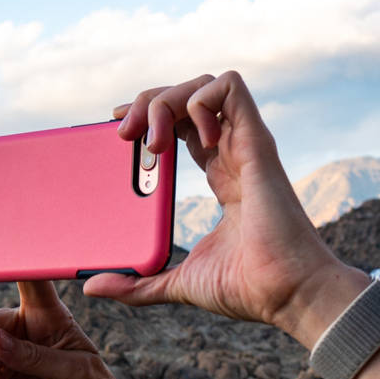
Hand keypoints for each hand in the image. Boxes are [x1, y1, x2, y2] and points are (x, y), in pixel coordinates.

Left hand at [88, 71, 360, 336]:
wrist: (285, 293)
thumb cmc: (247, 288)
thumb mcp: (175, 283)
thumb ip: (136, 284)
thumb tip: (94, 286)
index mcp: (221, 178)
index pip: (183, 128)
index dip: (151, 119)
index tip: (119, 132)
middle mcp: (233, 155)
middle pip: (188, 99)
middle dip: (149, 103)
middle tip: (122, 133)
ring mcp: (245, 145)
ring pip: (204, 85)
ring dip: (167, 100)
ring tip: (151, 140)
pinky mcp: (256, 141)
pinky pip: (229, 87)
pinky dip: (199, 101)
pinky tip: (192, 138)